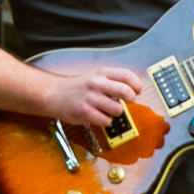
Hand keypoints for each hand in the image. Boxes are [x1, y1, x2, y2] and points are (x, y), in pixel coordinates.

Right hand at [40, 63, 154, 132]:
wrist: (54, 93)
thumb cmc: (78, 86)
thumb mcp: (95, 75)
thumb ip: (113, 79)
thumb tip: (135, 87)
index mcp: (101, 72)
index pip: (127, 76)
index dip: (137, 85)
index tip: (138, 91)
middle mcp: (96, 84)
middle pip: (126, 92)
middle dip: (131, 99)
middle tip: (128, 101)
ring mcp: (90, 98)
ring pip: (118, 109)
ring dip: (116, 112)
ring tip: (107, 109)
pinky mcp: (85, 112)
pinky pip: (106, 121)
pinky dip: (106, 121)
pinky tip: (99, 116)